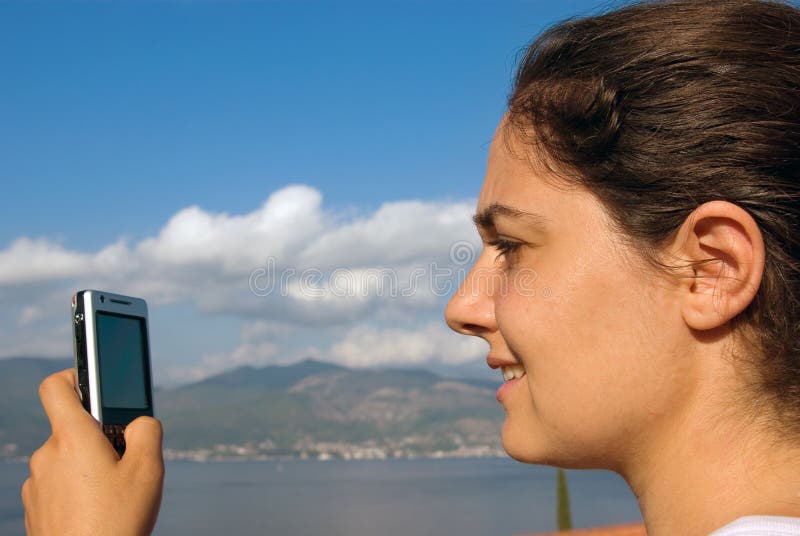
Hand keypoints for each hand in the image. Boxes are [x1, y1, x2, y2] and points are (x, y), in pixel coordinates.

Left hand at [21, 369, 164, 535]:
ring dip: (89, 466)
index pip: (57, 386)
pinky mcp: (34, 509)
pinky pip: (57, 485)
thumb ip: (147, 430)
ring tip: (114, 493)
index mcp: (72, 438)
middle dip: (100, 437)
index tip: (96, 385)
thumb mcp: (149, 469)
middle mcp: (46, 456)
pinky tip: (98, 510)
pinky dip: (77, 489)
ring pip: (66, 459)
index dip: (75, 376)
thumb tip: (139, 421)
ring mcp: (36, 484)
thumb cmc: (117, 521)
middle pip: (72, 428)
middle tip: (125, 462)